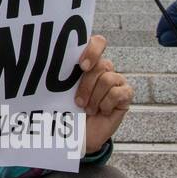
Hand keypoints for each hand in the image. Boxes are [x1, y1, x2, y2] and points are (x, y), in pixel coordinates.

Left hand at [73, 35, 133, 153]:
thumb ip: (62, 76)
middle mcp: (104, 68)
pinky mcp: (126, 93)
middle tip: (78, 101)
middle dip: (87, 85)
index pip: (98, 42)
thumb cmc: (69, 110)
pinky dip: (106, 104)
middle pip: (101, 64)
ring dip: (95, 97)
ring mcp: (116, 80)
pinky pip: (118, 93)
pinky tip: (101, 111)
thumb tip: (50, 63)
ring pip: (107, 79)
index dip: (92, 50)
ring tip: (88, 109)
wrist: (80, 135)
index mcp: (88, 62)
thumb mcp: (62, 91)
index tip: (82, 66)